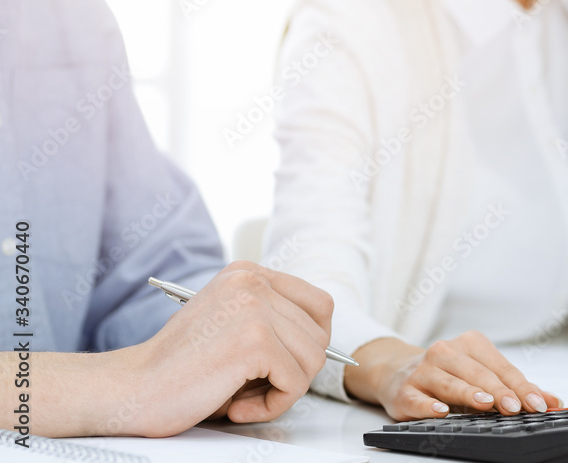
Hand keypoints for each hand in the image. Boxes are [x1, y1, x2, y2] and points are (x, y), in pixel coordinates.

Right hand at [124, 261, 333, 436]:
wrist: (130, 390)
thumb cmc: (180, 368)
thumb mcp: (232, 326)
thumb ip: (274, 321)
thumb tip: (324, 339)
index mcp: (248, 273)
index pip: (319, 304)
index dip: (312, 342)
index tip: (285, 364)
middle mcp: (252, 282)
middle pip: (320, 334)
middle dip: (296, 370)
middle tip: (256, 387)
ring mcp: (254, 308)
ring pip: (313, 358)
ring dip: (284, 390)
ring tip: (243, 396)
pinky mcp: (255, 341)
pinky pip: (295, 382)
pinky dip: (273, 405)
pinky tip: (236, 406)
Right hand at [345, 331, 560, 421]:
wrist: (396, 370)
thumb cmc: (449, 374)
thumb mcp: (481, 375)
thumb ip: (516, 389)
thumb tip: (555, 403)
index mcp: (470, 344)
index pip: (502, 368)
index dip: (522, 387)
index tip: (540, 404)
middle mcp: (446, 352)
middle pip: (479, 374)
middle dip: (500, 392)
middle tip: (517, 407)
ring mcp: (423, 370)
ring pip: (450, 383)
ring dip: (468, 394)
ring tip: (486, 405)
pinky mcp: (404, 391)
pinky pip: (417, 398)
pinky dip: (429, 405)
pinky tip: (441, 411)